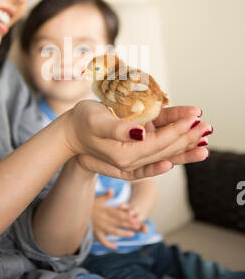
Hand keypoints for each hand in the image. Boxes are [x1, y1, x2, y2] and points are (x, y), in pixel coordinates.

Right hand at [64, 101, 210, 179]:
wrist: (71, 132)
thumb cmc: (81, 122)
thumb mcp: (96, 121)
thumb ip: (117, 129)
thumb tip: (141, 134)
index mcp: (124, 155)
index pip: (158, 144)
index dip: (177, 132)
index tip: (193, 119)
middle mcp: (132, 159)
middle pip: (166, 150)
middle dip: (188, 138)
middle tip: (208, 127)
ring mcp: (135, 154)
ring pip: (166, 151)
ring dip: (186, 144)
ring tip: (205, 137)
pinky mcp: (136, 147)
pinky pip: (159, 147)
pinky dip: (174, 144)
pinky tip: (188, 145)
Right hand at [92, 189, 143, 249]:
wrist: (75, 214)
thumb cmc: (87, 205)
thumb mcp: (96, 199)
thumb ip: (105, 196)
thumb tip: (112, 190)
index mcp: (104, 210)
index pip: (117, 213)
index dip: (126, 216)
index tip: (134, 217)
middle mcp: (103, 219)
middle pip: (118, 222)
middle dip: (129, 224)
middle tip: (138, 226)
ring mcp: (99, 227)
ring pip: (113, 232)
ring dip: (123, 233)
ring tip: (132, 234)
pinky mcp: (95, 234)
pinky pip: (103, 241)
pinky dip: (109, 245)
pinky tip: (115, 246)